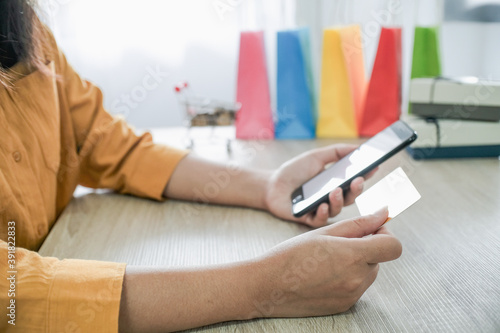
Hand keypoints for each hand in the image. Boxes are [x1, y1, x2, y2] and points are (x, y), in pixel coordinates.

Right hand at [248, 208, 400, 317]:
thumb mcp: (323, 232)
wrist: (267, 285)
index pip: (393, 246)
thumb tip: (383, 213)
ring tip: (327, 259)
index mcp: (353, 256)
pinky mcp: (344, 306)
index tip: (370, 230)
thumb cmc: (290, 254)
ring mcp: (351, 296)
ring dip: (357, 263)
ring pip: (368, 273)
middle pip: (379, 259)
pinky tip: (324, 274)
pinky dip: (347, 278)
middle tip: (337, 243)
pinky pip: (356, 287)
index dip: (385, 234)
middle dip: (365, 248)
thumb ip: (358, 224)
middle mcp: (356, 279)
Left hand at [264, 144, 376, 226]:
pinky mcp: (309, 219)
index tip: (374, 167)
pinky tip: (321, 205)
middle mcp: (331, 198)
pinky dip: (322, 213)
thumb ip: (336, 152)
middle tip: (357, 181)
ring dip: (338, 201)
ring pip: (337, 210)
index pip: (355, 181)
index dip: (365, 176)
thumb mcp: (316, 157)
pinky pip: (320, 220)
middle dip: (356, 190)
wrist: (271, 185)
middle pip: (350, 197)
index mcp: (335, 183)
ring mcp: (321, 209)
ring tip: (334, 191)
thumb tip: (358, 147)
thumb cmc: (294, 171)